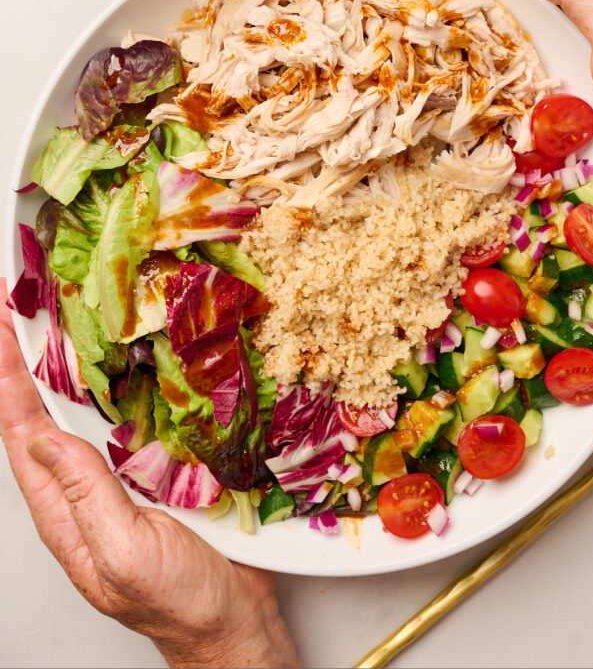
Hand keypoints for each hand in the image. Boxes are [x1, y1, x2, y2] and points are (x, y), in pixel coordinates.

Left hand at [0, 281, 297, 668]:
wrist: (235, 622)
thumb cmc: (178, 602)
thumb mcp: (124, 554)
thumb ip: (84, 497)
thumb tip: (43, 440)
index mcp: (63, 510)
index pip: (21, 428)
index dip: (6, 374)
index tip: (3, 322)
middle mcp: (86, 487)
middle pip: (46, 409)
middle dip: (30, 355)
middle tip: (26, 303)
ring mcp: (124, 475)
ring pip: (89, 407)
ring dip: (76, 360)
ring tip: (67, 313)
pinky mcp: (161, 468)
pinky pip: (136, 415)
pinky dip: (127, 379)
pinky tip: (132, 353)